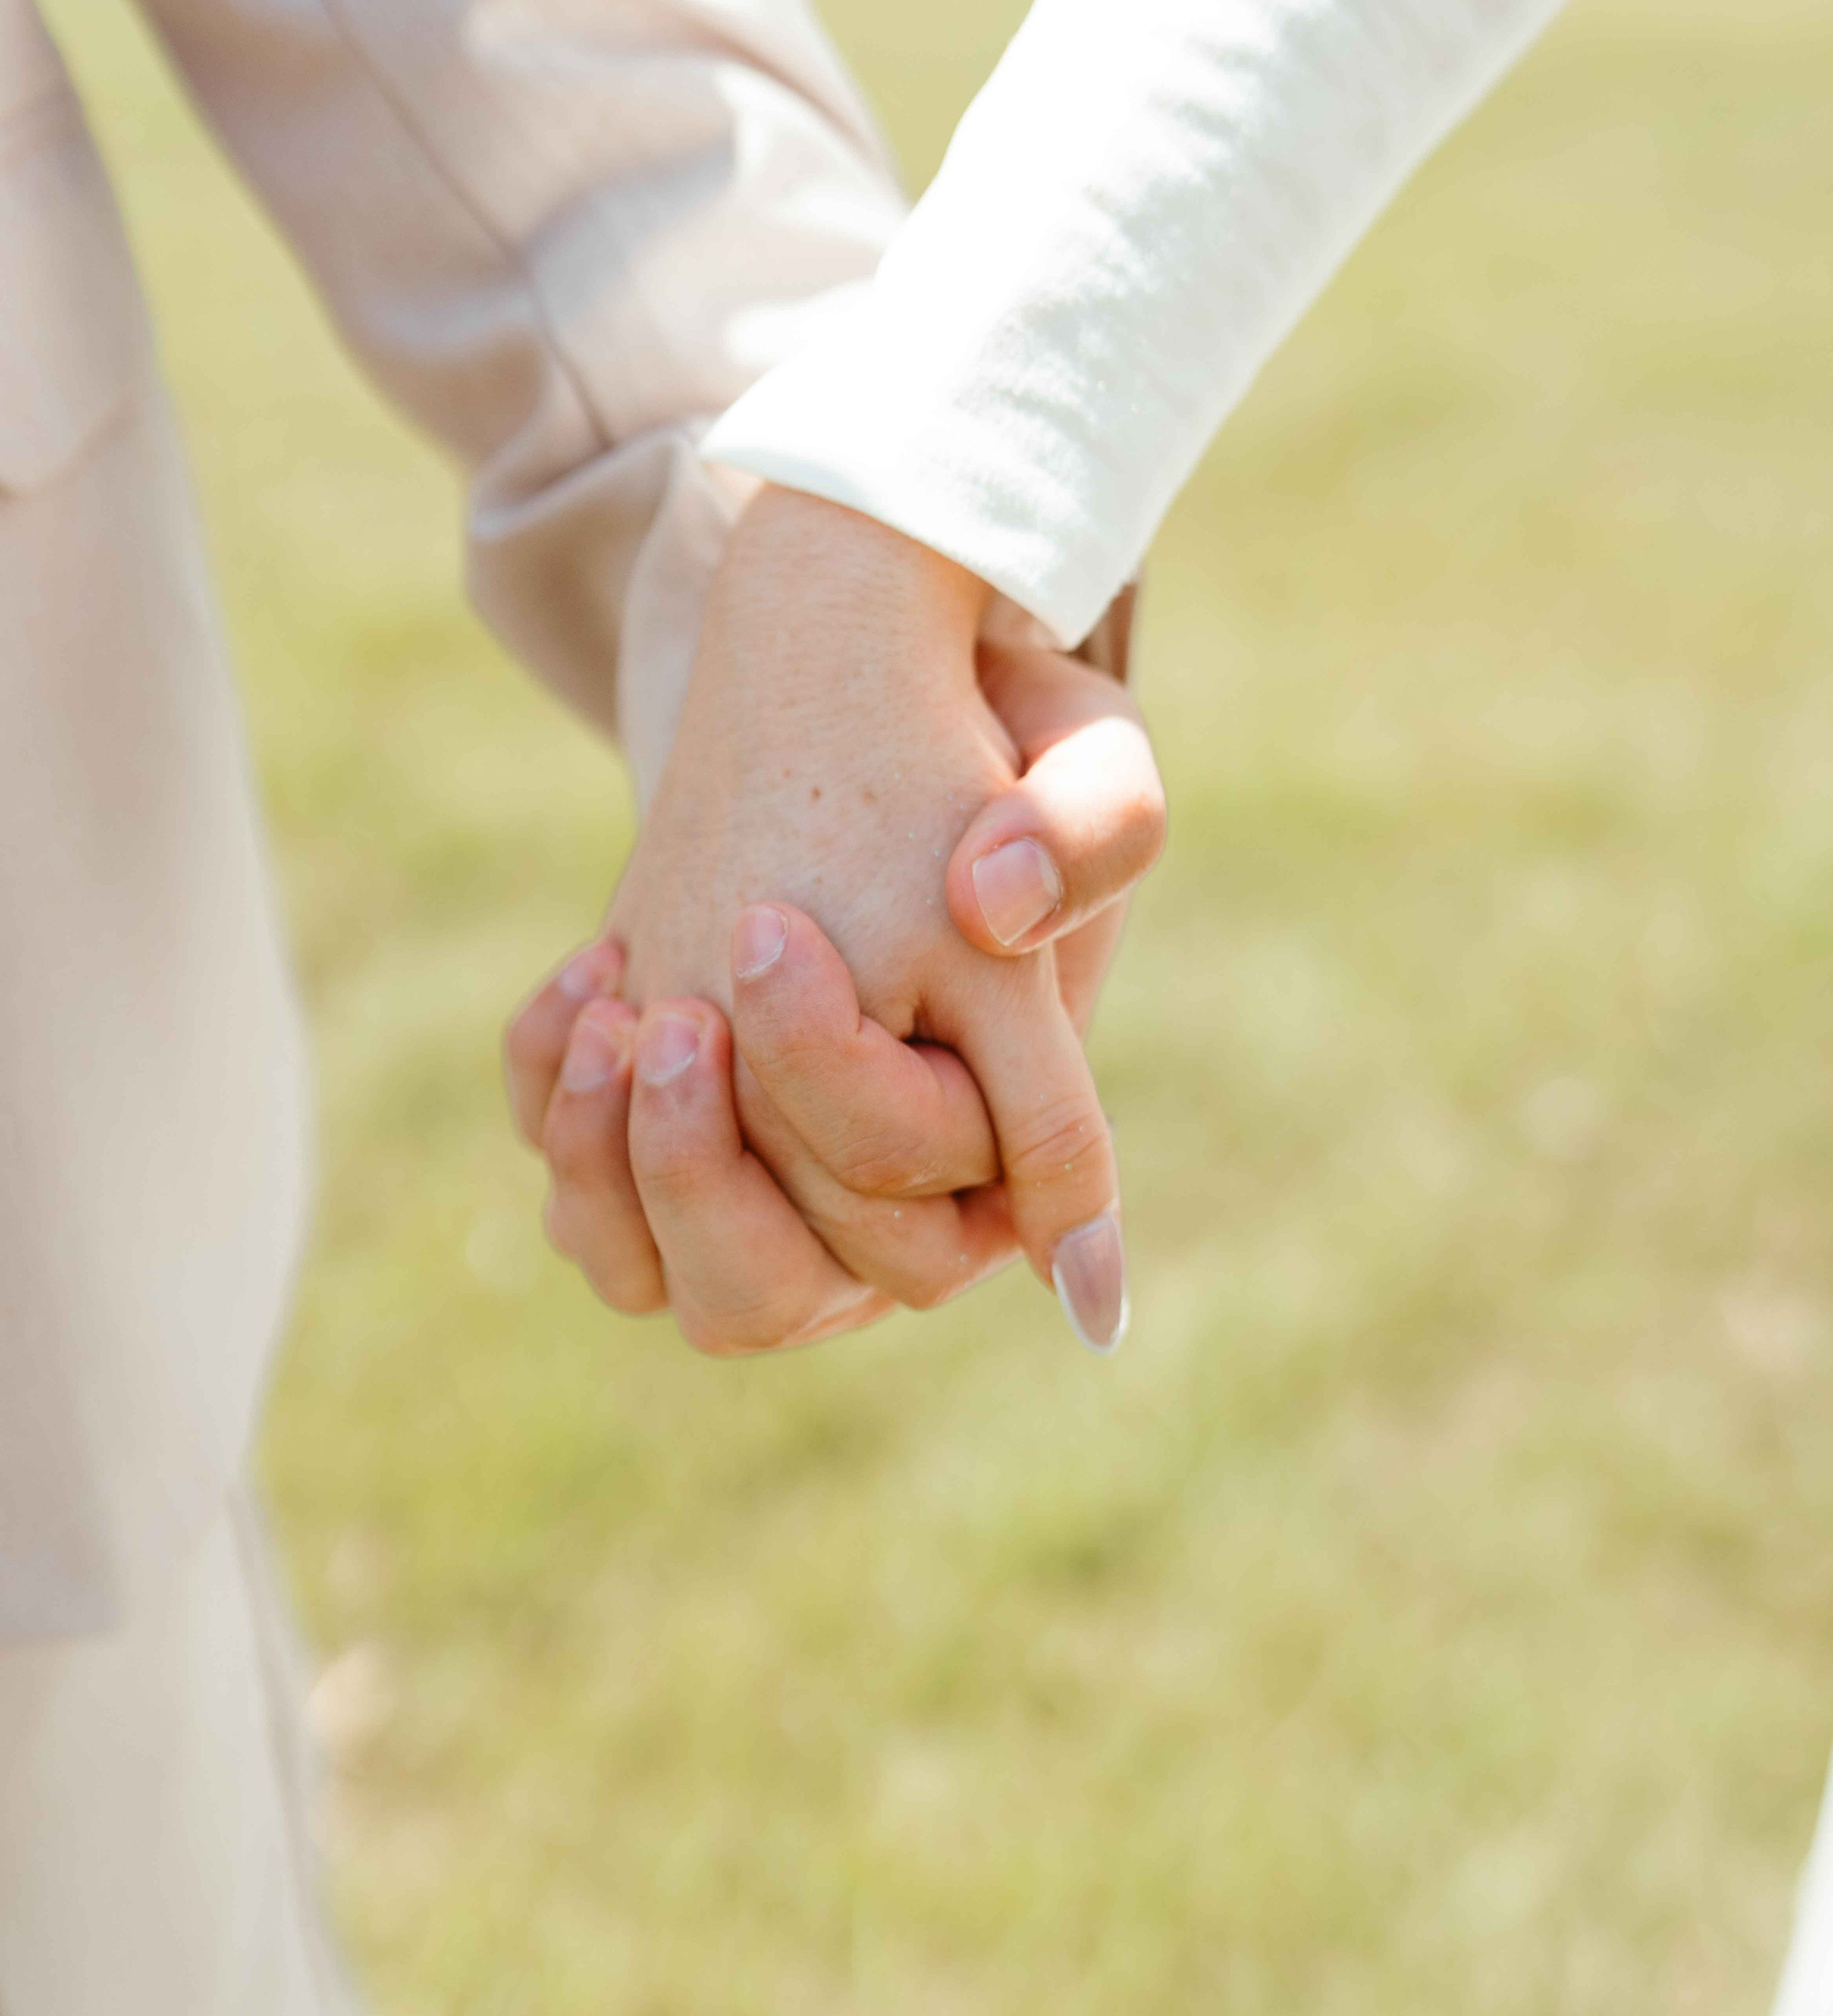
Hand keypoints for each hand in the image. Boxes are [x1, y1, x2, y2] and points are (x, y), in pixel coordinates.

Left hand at [506, 489, 1163, 1352]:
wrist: (840, 721)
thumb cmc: (980, 757)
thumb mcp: (1075, 743)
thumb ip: (1099, 822)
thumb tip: (999, 910)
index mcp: (995, 1163)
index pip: (912, 1227)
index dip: (828, 1083)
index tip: (767, 926)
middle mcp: (873, 1214)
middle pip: (768, 1294)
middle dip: (705, 1160)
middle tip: (684, 1009)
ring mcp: (759, 1194)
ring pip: (650, 1279)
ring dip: (614, 1162)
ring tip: (612, 1014)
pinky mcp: (660, 1149)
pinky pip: (578, 1205)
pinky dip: (555, 1111)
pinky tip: (587, 980)